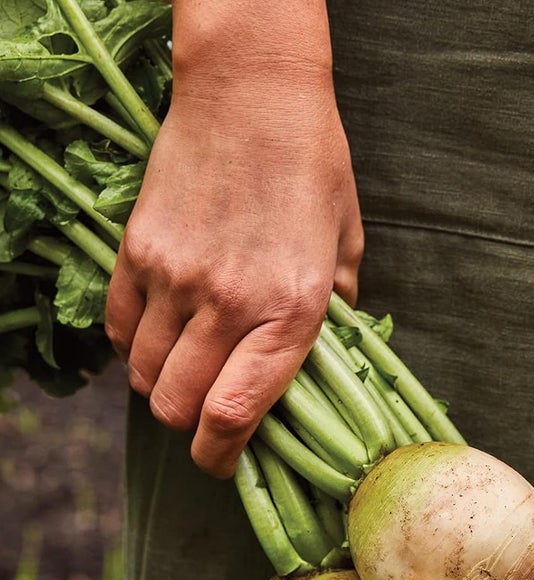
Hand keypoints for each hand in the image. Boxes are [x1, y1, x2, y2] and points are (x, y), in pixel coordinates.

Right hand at [105, 68, 362, 477]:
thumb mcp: (346, 243)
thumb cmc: (313, 166)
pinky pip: (115, 326)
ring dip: (159, 386)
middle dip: (188, 428)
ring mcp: (175, 277)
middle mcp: (228, 303)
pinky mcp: (137, 250)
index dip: (221, 457)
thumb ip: (338, 311)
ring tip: (183, 367)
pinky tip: (155, 333)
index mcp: (291, 311)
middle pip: (175, 408)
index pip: (234, 414)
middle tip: (205, 414)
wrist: (252, 90)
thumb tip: (326, 357)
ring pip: (141, 374)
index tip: (222, 463)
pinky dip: (130, 345)